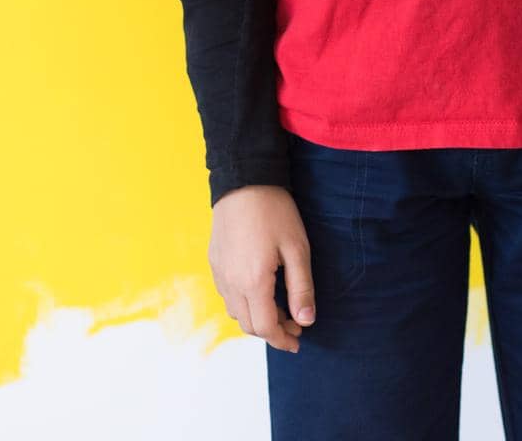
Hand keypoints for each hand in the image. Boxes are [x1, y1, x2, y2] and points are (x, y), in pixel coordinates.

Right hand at [208, 185, 315, 352]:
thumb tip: (306, 321)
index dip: (283, 340)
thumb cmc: (274, 211)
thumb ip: (301, 288)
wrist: (244, 179)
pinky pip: (227, 295)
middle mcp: (230, 283)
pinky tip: (260, 290)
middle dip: (272, 331)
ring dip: (257, 318)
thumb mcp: (296, 248)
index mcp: (252, 283)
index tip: (299, 341)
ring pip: (236, 312)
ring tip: (280, 307)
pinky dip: (244, 303)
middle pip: (249, 324)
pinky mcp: (214, 261)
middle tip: (295, 323)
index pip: (265, 327)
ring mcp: (219, 273)